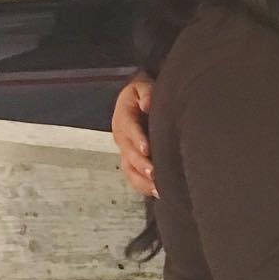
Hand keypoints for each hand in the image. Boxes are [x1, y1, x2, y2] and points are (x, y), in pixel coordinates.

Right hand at [112, 73, 155, 196]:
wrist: (136, 101)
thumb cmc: (143, 94)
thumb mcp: (142, 86)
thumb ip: (146, 92)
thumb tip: (148, 104)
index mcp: (123, 117)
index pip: (129, 128)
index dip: (137, 138)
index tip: (146, 148)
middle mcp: (122, 137)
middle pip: (129, 153)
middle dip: (141, 164)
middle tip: (154, 173)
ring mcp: (125, 151)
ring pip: (129, 169)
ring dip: (142, 180)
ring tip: (157, 189)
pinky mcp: (130, 162)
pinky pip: (133, 177)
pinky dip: (143, 187)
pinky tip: (157, 193)